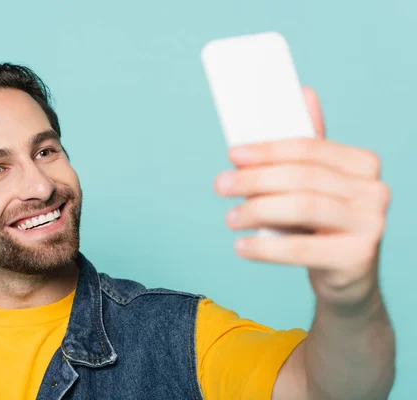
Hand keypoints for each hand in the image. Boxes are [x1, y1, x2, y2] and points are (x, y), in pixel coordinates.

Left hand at [214, 88, 390, 309]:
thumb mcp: (314, 185)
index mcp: (362, 163)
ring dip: (256, 210)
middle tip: (221, 185)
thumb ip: (306, 147)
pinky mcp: (358, 257)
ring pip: (302, 207)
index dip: (267, 149)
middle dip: (255, 179)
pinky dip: (265, 248)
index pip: (309, 148)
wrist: (345, 275)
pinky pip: (302, 248)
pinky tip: (241, 247)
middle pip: (302, 177)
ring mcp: (371, 223)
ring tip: (231, 218)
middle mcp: (374, 190)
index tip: (232, 153)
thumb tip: (303, 93)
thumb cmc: (322, 223)